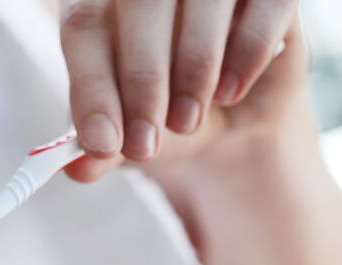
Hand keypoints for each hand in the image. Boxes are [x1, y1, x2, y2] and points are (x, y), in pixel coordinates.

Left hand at [59, 0, 300, 180]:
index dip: (91, 87)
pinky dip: (246, 53)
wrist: (234, 105)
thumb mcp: (130, 130)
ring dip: (193, 69)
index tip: (103, 145)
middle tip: (145, 146)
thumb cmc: (167, 105)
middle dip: (142, 82)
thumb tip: (77, 170)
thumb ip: (101, 144)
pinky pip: (264, 5)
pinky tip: (230, 92)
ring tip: (186, 123)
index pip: (85, 24)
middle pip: (139, 3)